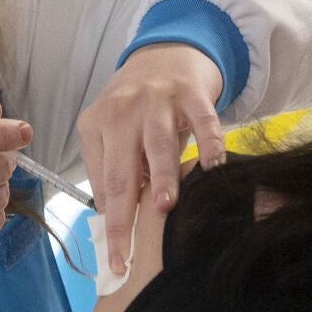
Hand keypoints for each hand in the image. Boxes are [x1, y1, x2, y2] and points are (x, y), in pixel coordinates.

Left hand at [77, 43, 224, 274]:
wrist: (165, 53)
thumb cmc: (136, 104)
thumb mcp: (111, 130)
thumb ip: (109, 169)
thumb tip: (113, 218)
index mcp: (97, 123)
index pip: (103, 181)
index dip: (111, 222)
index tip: (116, 258)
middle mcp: (123, 111)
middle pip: (121, 169)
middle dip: (126, 213)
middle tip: (129, 250)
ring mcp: (158, 100)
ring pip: (158, 143)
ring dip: (163, 176)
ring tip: (166, 206)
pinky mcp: (191, 92)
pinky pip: (203, 121)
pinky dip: (210, 144)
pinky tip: (214, 168)